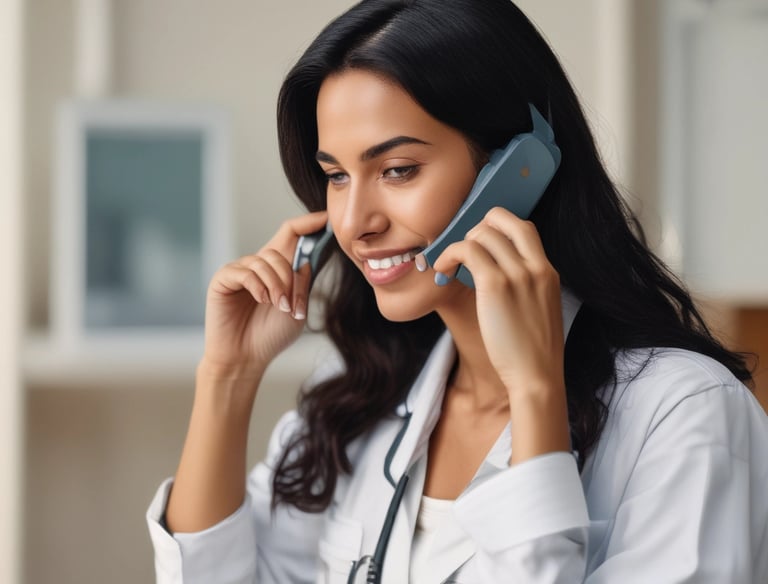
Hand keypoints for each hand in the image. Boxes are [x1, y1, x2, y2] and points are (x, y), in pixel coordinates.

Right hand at [200, 211, 327, 375]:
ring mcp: (240, 270)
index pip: (291, 234)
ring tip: (279, 306)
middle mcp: (258, 265)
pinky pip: (245, 272)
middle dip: (292, 275)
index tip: (326, 218)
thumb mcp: (297, 307)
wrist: (246, 358)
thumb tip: (307, 258)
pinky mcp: (223, 279)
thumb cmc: (270, 335)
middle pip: (281, 249)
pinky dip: (258, 286)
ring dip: (277, 285)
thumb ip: (303, 282)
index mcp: (278, 268)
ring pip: (265, 260)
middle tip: (293, 303)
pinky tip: (262, 301)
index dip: (308, 223)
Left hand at [432, 207, 564, 394]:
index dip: (497, 228)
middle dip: (476, 228)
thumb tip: (499, 276)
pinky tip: (443, 271)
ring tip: (449, 265)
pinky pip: (467, 250)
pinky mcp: (496, 285)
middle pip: (503, 219)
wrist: (537, 377)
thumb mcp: (540, 310)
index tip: (480, 246)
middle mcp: (536, 266)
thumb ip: (527, 287)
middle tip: (464, 253)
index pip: (523, 228)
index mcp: (548, 272)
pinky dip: (449, 255)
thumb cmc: (532, 352)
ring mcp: (517, 274)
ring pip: (482, 233)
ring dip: (458, 244)